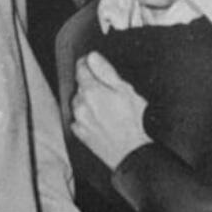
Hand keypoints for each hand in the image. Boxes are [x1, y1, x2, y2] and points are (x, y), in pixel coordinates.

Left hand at [70, 52, 149, 169]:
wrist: (132, 153)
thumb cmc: (133, 123)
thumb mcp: (126, 90)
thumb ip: (106, 71)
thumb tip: (93, 57)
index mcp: (91, 91)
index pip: (81, 68)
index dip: (88, 62)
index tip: (93, 62)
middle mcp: (80, 105)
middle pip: (80, 85)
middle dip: (91, 83)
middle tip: (109, 90)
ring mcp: (79, 120)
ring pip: (78, 102)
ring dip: (88, 100)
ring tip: (106, 107)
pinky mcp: (81, 134)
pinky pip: (79, 119)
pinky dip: (86, 116)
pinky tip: (101, 119)